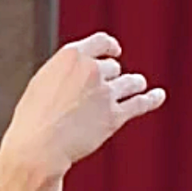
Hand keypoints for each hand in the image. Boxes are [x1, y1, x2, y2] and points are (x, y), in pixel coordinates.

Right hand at [0, 33, 165, 181]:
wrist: (37, 148)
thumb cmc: (32, 120)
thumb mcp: (43, 84)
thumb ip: (64, 73)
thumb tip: (79, 73)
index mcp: (71, 57)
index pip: (101, 42)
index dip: (111, 47)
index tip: (116, 51)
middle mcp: (91, 70)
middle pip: (112, 68)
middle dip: (110, 77)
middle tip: (103, 90)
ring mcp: (105, 93)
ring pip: (130, 82)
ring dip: (134, 83)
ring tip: (138, 85)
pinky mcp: (114, 117)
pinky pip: (140, 103)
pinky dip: (152, 99)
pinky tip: (159, 96)